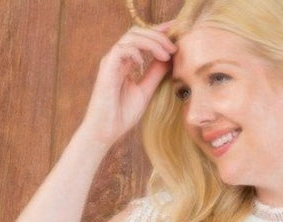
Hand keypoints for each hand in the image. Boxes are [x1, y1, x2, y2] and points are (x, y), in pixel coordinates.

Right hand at [81, 23, 176, 148]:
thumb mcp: (145, 91)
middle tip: (174, 46)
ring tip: (165, 54)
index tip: (176, 30)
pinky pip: (120, 49)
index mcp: (127, 62)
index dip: (159, 32)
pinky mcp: (106, 68)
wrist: (106, 130)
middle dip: (158, 35)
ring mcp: (111, 61)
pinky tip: (144, 63)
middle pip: (137, 33)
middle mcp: (118, 58)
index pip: (142, 39)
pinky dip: (134, 52)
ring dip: (151, 42)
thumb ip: (155, 74)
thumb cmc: (122, 114)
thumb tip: (170, 59)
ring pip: (130, 37)